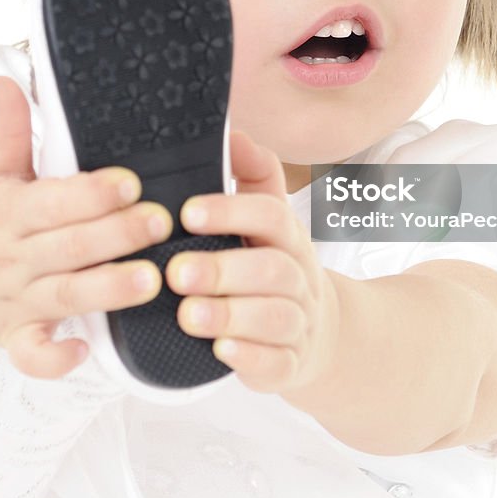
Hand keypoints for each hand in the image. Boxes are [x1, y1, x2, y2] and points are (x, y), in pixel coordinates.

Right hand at [0, 77, 173, 379]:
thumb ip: (6, 126)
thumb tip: (2, 78)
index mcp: (5, 209)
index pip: (52, 202)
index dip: (91, 193)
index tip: (130, 182)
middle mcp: (9, 256)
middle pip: (67, 247)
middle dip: (115, 236)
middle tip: (161, 222)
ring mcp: (11, 299)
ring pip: (63, 296)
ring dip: (107, 290)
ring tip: (151, 280)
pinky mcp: (11, 334)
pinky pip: (30, 355)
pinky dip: (52, 359)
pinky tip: (85, 351)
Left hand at [165, 130, 339, 393]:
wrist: (320, 331)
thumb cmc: (272, 263)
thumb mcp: (267, 217)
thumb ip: (251, 173)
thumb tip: (232, 132)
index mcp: (287, 236)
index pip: (270, 215)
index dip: (231, 212)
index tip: (187, 214)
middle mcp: (298, 278)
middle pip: (272, 270)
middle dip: (223, 270)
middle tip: (175, 272)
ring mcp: (298, 323)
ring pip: (275, 318)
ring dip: (230, 315)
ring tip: (187, 314)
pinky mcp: (290, 365)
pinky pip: (278, 364)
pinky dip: (250, 357)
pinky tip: (221, 351)